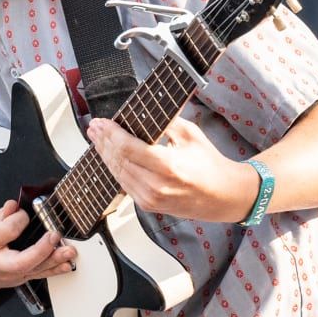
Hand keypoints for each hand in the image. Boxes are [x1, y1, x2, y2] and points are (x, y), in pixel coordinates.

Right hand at [0, 200, 75, 300]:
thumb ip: (0, 214)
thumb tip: (14, 205)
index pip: (6, 230)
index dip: (19, 218)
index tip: (23, 213)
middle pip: (22, 260)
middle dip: (41, 249)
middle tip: (54, 235)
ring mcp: (10, 274)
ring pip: (35, 270)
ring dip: (55, 260)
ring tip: (69, 250)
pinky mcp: (21, 278)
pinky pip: (40, 275)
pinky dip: (56, 270)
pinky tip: (67, 264)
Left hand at [85, 115, 258, 222]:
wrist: (224, 196)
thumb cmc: (210, 165)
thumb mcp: (190, 135)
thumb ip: (164, 122)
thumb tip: (140, 110)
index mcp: (168, 166)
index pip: (127, 148)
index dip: (110, 134)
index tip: (101, 122)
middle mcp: (156, 185)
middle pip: (118, 160)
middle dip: (103, 141)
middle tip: (93, 127)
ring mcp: (151, 199)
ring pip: (117, 173)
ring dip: (104, 155)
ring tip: (96, 139)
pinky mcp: (148, 206)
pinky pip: (124, 184)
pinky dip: (115, 168)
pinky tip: (109, 156)